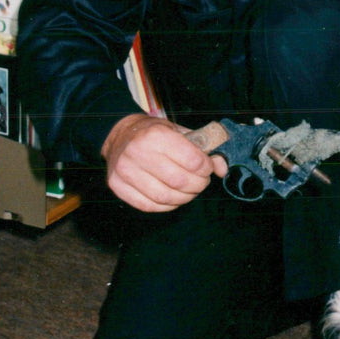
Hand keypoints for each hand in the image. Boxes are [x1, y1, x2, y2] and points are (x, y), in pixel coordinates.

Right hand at [101, 113, 227, 212]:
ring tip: (189, 191)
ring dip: (184, 198)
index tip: (207, 168)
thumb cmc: (155, 134)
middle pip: (180, 181)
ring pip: (165, 197)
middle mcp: (138, 152)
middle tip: (201, 182)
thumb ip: (204, 148)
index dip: (206, 168)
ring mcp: (125, 171)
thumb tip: (222, 169)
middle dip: (198, 185)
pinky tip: (173, 197)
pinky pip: (148, 206)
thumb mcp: (180, 132)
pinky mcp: (117, 186)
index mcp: (156, 135)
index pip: (193, 161)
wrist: (120, 135)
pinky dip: (167, 206)